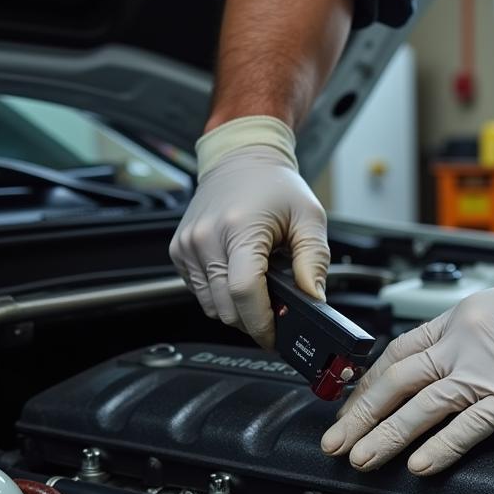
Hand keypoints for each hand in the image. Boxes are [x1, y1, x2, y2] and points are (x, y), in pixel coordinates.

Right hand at [169, 116, 328, 348]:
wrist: (240, 158)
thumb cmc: (274, 185)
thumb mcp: (309, 218)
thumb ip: (315, 261)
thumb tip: (315, 300)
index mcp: (239, 228)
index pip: (245, 292)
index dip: (261, 322)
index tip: (275, 335)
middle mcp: (207, 237)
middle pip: (226, 307)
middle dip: (252, 320)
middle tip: (274, 312)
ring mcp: (188, 245)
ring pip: (211, 306)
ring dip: (235, 309)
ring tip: (257, 287)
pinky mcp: (179, 251)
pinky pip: (199, 292)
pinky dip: (220, 294)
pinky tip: (237, 274)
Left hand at [321, 235, 493, 474]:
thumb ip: (469, 338)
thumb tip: (445, 367)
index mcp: (458, 318)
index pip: (397, 353)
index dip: (368, 385)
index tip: (352, 407)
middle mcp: (463, 340)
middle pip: (395, 380)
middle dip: (360, 414)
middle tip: (337, 441)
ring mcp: (487, 367)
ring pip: (420, 405)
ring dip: (385, 436)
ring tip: (361, 460)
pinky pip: (468, 425)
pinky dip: (440, 447)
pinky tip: (420, 466)